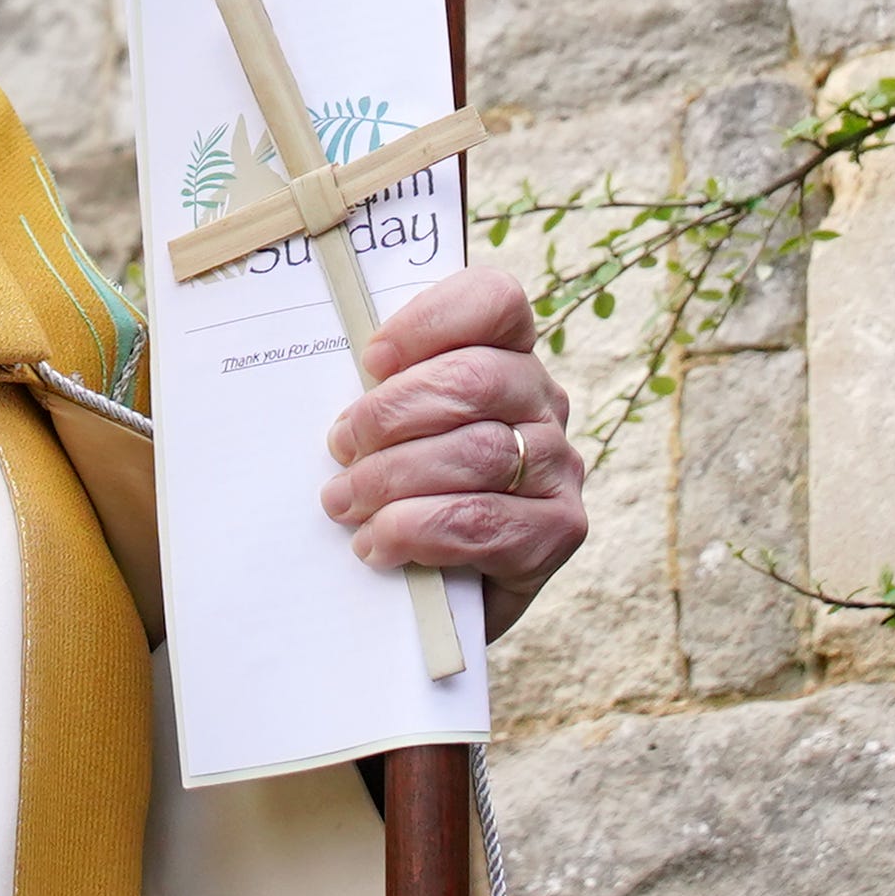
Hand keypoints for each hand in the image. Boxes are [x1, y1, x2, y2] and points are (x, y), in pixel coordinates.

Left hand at [318, 267, 586, 634]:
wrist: (445, 593)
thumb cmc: (410, 492)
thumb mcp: (396, 432)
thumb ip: (384, 396)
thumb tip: (335, 380)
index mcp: (508, 356)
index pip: (496, 302)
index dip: (431, 321)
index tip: (372, 359)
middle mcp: (543, 402)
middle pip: (476, 379)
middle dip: (393, 413)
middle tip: (340, 446)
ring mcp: (558, 465)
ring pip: (479, 452)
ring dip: (394, 477)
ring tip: (345, 501)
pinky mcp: (559, 530)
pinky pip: (483, 519)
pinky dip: (419, 530)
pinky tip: (379, 542)